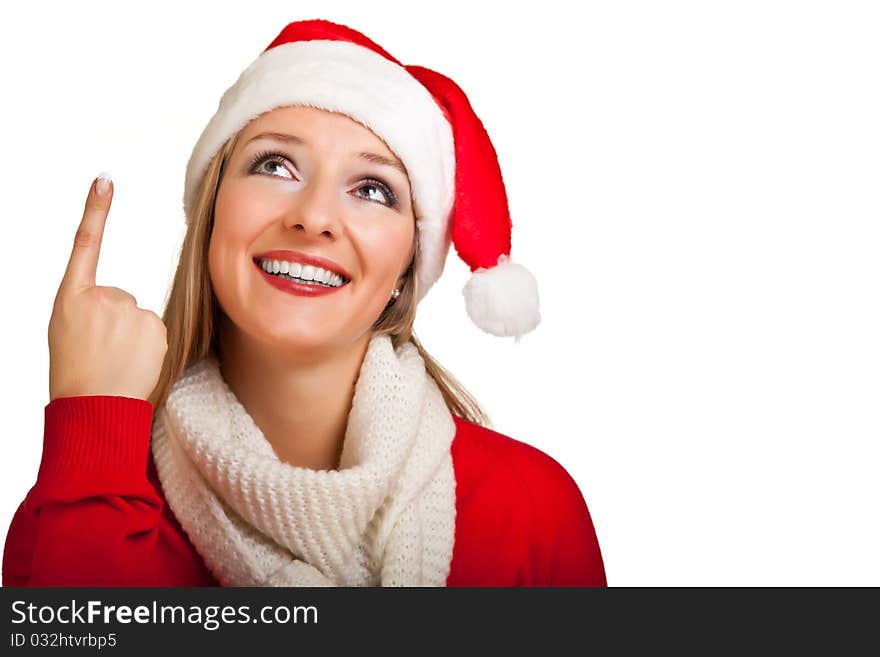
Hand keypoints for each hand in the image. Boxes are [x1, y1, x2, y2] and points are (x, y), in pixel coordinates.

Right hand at [48, 174, 166, 402]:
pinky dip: (147, 345)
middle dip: (114, 322)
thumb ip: (91, 308)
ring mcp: (129, 310)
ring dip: (131, 335)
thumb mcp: (68, 331)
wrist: (93, 407)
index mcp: (71, 297)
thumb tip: (121, 304)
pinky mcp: (154, 325)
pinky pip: (154, 330)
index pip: (85, 244)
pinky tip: (132, 361)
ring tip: (115, 359)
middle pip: (119, 300)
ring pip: (137, 316)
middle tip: (101, 350)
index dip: (95, 211)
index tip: (105, 181)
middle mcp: (101, 297)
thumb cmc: (76, 373)